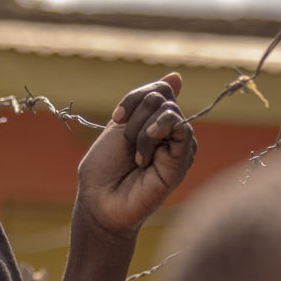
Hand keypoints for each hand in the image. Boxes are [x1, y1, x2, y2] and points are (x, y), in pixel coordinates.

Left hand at [73, 73, 195, 239]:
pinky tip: (144, 157)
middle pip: (162, 97)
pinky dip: (157, 133)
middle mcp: (171, 133)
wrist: (99, 203)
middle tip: (126, 145)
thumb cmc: (104, 170)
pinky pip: (180, 129)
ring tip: (136, 158)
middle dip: (135, 116)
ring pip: (169, 111)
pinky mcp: (182, 162)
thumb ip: (145, 102)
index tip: (116, 119)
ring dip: (141, 130)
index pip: (159, 89)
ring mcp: (179, 148)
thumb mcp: (120, 126)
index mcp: (156, 123)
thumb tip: (177, 76)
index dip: (134, 98)